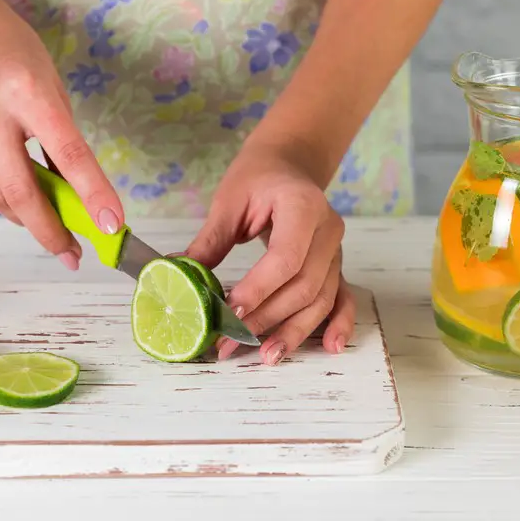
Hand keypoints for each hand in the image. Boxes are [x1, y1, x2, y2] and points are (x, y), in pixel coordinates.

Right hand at [0, 0, 122, 268]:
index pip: (70, 153)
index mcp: (31, 92)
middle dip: (50, 231)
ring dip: (23, 216)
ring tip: (43, 219)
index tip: (112, 225)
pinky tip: (10, 189)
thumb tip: (73, 198)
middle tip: (71, 253)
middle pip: (22, 190)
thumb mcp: (51, 85)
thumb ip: (61, 139)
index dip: (93, 193)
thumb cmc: (15, 55)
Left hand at [184, 143, 355, 364]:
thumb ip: (210, 241)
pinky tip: (330, 346)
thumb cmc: (258, 177)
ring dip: (293, 331)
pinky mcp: (336, 265)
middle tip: (230, 342)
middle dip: (266, 318)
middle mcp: (327, 230)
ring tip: (265, 356)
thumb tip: (177, 276)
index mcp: (302, 206)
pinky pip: (342, 297)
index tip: (229, 312)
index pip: (285, 258)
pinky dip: (338, 323)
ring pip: (320, 299)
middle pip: (303, 286)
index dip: (259, 290)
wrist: (289, 164)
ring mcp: (336, 249)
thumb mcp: (229, 201)